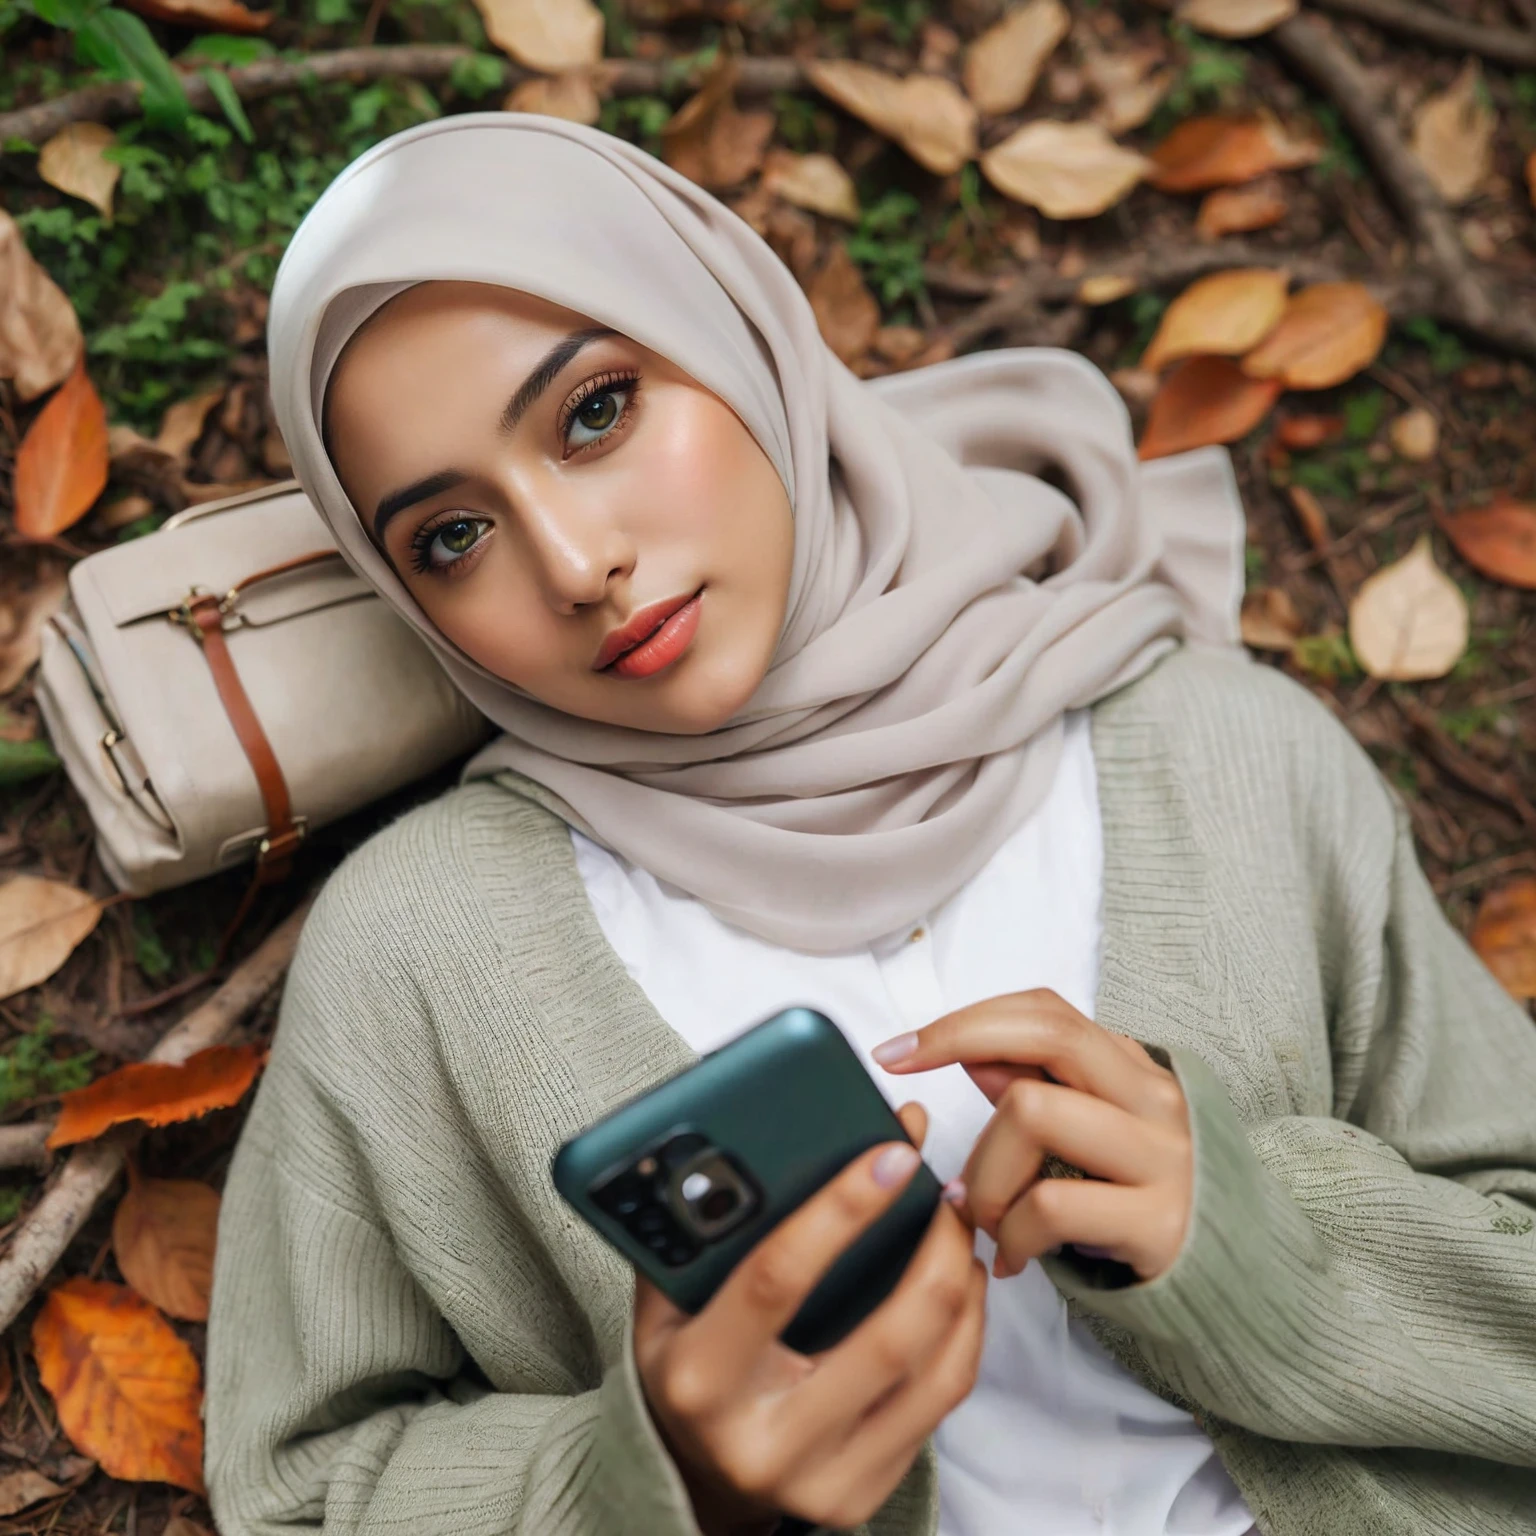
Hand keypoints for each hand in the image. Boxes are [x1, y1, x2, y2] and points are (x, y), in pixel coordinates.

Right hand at [632, 1104, 985, 1534]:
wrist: (689, 1475)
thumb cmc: (683, 1363)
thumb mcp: (666, 1300)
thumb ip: (698, 1232)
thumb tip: (756, 1140)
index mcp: (700, 1377)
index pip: (777, 1278)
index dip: (841, 1210)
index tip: (892, 1154)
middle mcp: (760, 1441)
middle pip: (885, 1339)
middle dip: (934, 1251)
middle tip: (947, 1191)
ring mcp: (820, 1480)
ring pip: (931, 1374)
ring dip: (962, 1289)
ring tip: (959, 1230)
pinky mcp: (864, 1496)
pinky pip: (941, 1405)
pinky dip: (965, 1334)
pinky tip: (960, 1288)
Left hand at [873, 990, 1192, 1282]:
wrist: (1239, 1283)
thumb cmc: (1139, 1201)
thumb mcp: (1090, 1136)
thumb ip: (1034, 1089)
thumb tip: (972, 1055)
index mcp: (1131, 1069)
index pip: (1045, 1011)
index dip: (964, 1021)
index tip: (896, 1050)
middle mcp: (1153, 1099)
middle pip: (1047, 1036)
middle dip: (959, 1045)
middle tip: (906, 1082)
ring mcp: (1162, 1156)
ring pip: (1033, 1112)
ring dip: (982, 1172)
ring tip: (979, 1217)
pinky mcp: (1159, 1221)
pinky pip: (1049, 1206)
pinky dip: (1009, 1234)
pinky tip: (1011, 1257)